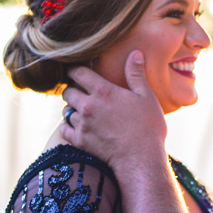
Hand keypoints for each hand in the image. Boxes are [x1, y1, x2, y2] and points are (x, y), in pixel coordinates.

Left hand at [62, 51, 186, 212]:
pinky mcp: (80, 141)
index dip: (75, 69)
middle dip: (72, 90)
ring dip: (71, 109)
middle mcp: (87, 105)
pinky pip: (64, 130)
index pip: (78, 72)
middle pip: (67, 91)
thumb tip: (135, 53)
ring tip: (81, 111)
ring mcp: (82, 124)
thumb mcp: (146, 97)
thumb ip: (136, 74)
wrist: (141, 159)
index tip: (76, 71)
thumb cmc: (148, 127)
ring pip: (65, 110)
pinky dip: (68, 127)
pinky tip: (77, 128)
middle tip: (81, 92)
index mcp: (103, 91)